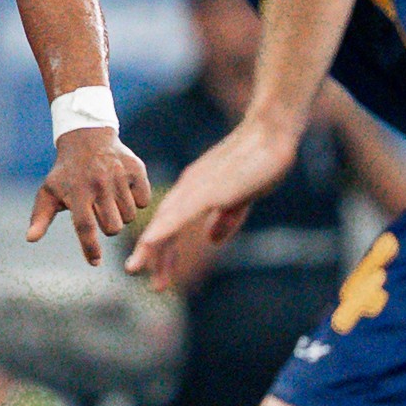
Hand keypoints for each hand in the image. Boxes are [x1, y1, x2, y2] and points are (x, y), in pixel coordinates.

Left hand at [26, 126, 151, 265]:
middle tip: (100, 211)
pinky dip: (136, 200)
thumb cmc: (66, 172)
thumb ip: (40, 217)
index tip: (95, 262)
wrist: (87, 137)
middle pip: (112, 227)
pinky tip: (124, 189)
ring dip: (121, 213)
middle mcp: (99, 184)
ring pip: (129, 217)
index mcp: (76, 192)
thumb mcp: (48, 191)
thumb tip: (30, 239)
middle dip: (107, 226)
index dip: (90, 248)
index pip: (85, 227)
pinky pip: (143, 201)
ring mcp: (119, 176)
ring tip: (110, 198)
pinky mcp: (136, 170)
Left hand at [125, 121, 294, 294]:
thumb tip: (211, 240)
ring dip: (149, 246)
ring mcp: (198, 187)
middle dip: (148, 252)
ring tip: (134, 268)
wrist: (272, 131)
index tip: (156, 274)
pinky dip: (164, 228)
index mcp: (195, 190)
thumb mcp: (240, 198)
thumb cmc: (259, 162)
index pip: (171, 223)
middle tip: (134, 273)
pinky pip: (182, 212)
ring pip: (166, 220)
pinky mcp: (211, 189)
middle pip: (162, 223)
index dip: (161, 248)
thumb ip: (225, 219)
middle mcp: (190, 188)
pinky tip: (149, 242)